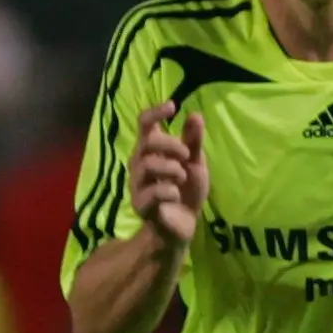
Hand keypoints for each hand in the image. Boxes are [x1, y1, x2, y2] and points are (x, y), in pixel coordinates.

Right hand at [129, 101, 209, 247]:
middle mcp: (139, 164)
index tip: (172, 107)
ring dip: (170, 168)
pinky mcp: (140, 205)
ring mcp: (137, 184)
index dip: (155, 112)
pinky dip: (168, 190)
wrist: (182, 226)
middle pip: (147, 142)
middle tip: (187, 155)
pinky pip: (150, 192)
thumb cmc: (186, 191)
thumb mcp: (195, 163)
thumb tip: (195, 115)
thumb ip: (193, 142)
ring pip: (146, 165)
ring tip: (182, 176)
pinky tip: (176, 194)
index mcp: (151, 150)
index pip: (144, 124)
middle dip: (171, 145)